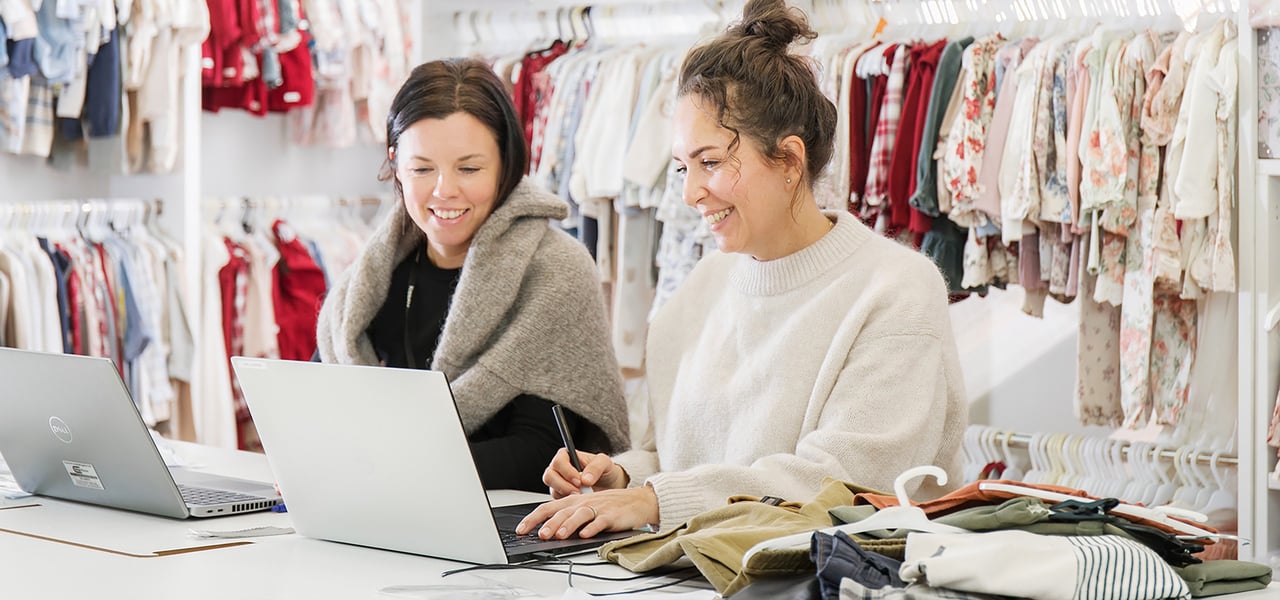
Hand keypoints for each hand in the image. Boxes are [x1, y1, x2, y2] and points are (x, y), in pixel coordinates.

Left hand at [515, 486, 658, 539]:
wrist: (636, 502)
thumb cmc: (609, 506)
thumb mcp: (585, 509)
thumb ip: (568, 518)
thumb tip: (548, 532)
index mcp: (573, 501)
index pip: (548, 508)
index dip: (533, 518)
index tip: (521, 529)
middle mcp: (583, 503)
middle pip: (563, 512)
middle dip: (550, 524)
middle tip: (540, 535)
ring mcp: (598, 508)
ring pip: (580, 515)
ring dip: (568, 525)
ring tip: (559, 536)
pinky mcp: (611, 516)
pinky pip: (600, 521)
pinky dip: (592, 528)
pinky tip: (585, 535)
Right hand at [544, 449, 626, 497]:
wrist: (609, 486)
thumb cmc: (605, 470)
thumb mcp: (605, 463)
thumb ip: (596, 467)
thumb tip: (585, 479)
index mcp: (567, 456)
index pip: (558, 461)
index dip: (566, 472)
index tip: (579, 481)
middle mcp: (559, 469)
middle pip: (549, 476)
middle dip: (563, 485)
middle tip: (579, 491)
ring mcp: (558, 484)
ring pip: (552, 490)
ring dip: (566, 495)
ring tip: (582, 497)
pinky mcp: (560, 497)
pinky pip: (557, 501)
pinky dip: (567, 503)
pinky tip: (579, 502)